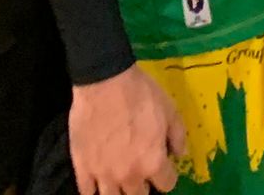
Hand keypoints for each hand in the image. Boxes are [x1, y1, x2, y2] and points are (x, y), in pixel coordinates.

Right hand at [67, 67, 185, 194]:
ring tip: (120, 178)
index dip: (167, 175)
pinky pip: (87, 193)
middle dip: (143, 185)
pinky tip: (98, 182)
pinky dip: (94, 191)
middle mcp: (129, 175)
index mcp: (153, 163)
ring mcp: (103, 175)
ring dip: (120, 191)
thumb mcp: (170, 110)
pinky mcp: (83, 168)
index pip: (167, 185)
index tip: (163, 166)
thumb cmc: (141, 94)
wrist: (105, 81)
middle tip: (140, 169)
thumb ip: (178, 136)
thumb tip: (180, 155)